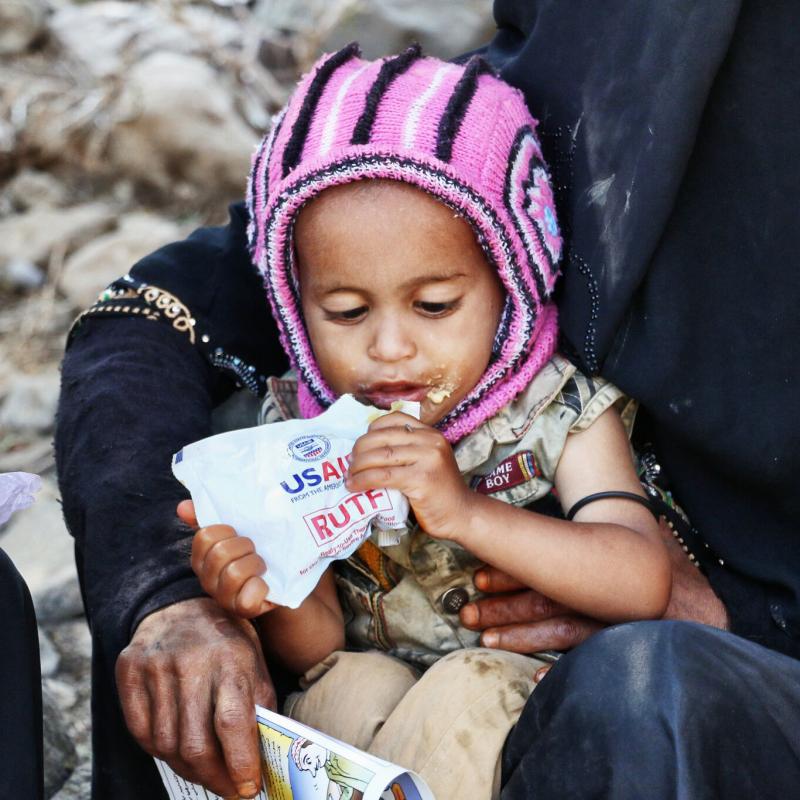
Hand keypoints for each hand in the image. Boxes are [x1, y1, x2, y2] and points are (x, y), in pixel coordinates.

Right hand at [116, 596, 275, 797]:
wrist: (180, 603)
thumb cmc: (226, 638)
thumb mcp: (254, 659)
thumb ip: (259, 702)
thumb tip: (266, 755)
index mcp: (230, 657)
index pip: (233, 722)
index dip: (241, 763)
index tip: (249, 789)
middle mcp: (191, 662)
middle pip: (196, 743)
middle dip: (216, 778)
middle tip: (231, 790)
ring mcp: (156, 666)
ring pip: (167, 744)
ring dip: (191, 770)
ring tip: (209, 773)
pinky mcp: (129, 671)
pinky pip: (142, 733)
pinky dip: (162, 752)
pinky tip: (180, 752)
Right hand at [181, 499, 276, 617]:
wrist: (281, 580)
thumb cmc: (251, 552)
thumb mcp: (233, 533)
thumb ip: (208, 517)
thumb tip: (182, 506)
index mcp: (202, 558)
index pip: (205, 536)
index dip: (227, 531)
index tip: (239, 533)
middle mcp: (207, 579)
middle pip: (220, 553)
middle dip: (244, 546)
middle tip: (254, 550)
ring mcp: (223, 597)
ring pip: (234, 573)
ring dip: (255, 563)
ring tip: (262, 566)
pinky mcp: (242, 610)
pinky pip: (248, 598)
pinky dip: (261, 588)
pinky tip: (265, 584)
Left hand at [345, 412, 472, 538]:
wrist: (462, 515)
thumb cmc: (439, 492)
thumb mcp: (428, 461)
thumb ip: (407, 451)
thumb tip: (367, 450)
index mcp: (431, 433)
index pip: (395, 419)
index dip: (372, 430)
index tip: (361, 445)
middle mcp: (430, 441)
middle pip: (383, 437)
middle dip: (359, 449)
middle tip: (349, 464)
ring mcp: (427, 459)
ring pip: (380, 455)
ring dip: (357, 466)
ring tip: (349, 476)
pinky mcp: (421, 479)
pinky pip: (383, 476)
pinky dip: (363, 480)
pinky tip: (354, 486)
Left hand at [460, 518, 728, 674]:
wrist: (706, 609)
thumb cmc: (659, 569)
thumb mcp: (628, 540)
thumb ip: (591, 536)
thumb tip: (533, 525)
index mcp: (597, 563)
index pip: (549, 567)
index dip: (513, 573)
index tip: (480, 577)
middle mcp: (603, 592)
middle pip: (548, 598)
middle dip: (506, 606)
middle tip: (469, 614)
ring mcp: (614, 621)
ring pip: (561, 628)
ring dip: (521, 635)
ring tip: (487, 641)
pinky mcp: (625, 646)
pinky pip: (589, 657)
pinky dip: (563, 669)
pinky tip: (538, 677)